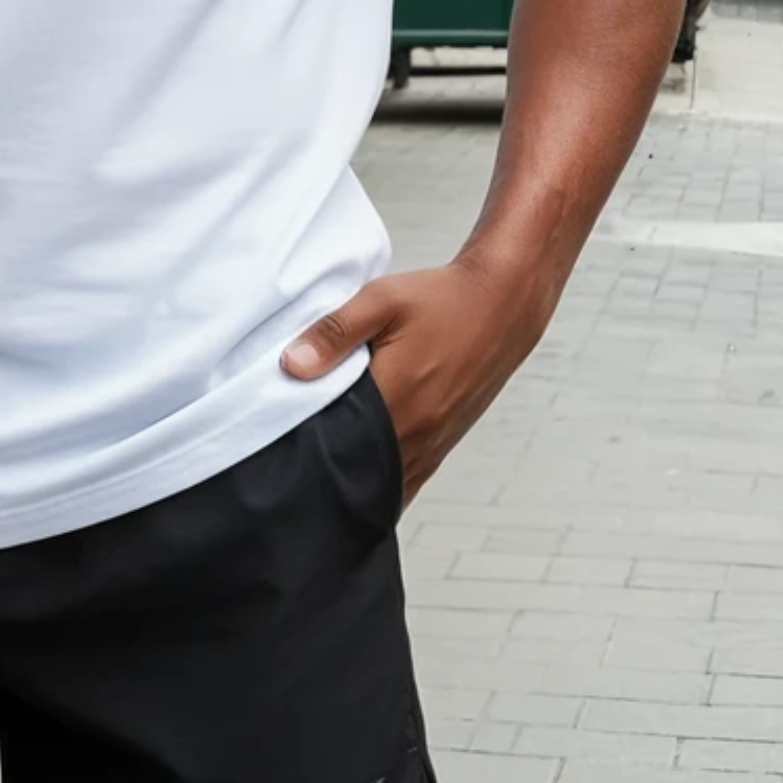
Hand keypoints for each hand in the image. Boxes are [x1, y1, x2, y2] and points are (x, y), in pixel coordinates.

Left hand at [280, 256, 548, 502]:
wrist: (502, 304)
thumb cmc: (444, 300)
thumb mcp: (382, 299)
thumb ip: (334, 332)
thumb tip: (291, 364)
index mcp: (398, 397)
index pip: (338, 444)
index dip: (306, 450)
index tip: (281, 447)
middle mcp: (418, 430)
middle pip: (359, 470)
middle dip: (326, 471)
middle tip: (293, 463)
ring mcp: (433, 442)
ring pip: (384, 483)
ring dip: (355, 479)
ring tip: (321, 470)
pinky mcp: (443, 443)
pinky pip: (408, 480)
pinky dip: (382, 483)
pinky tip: (360, 475)